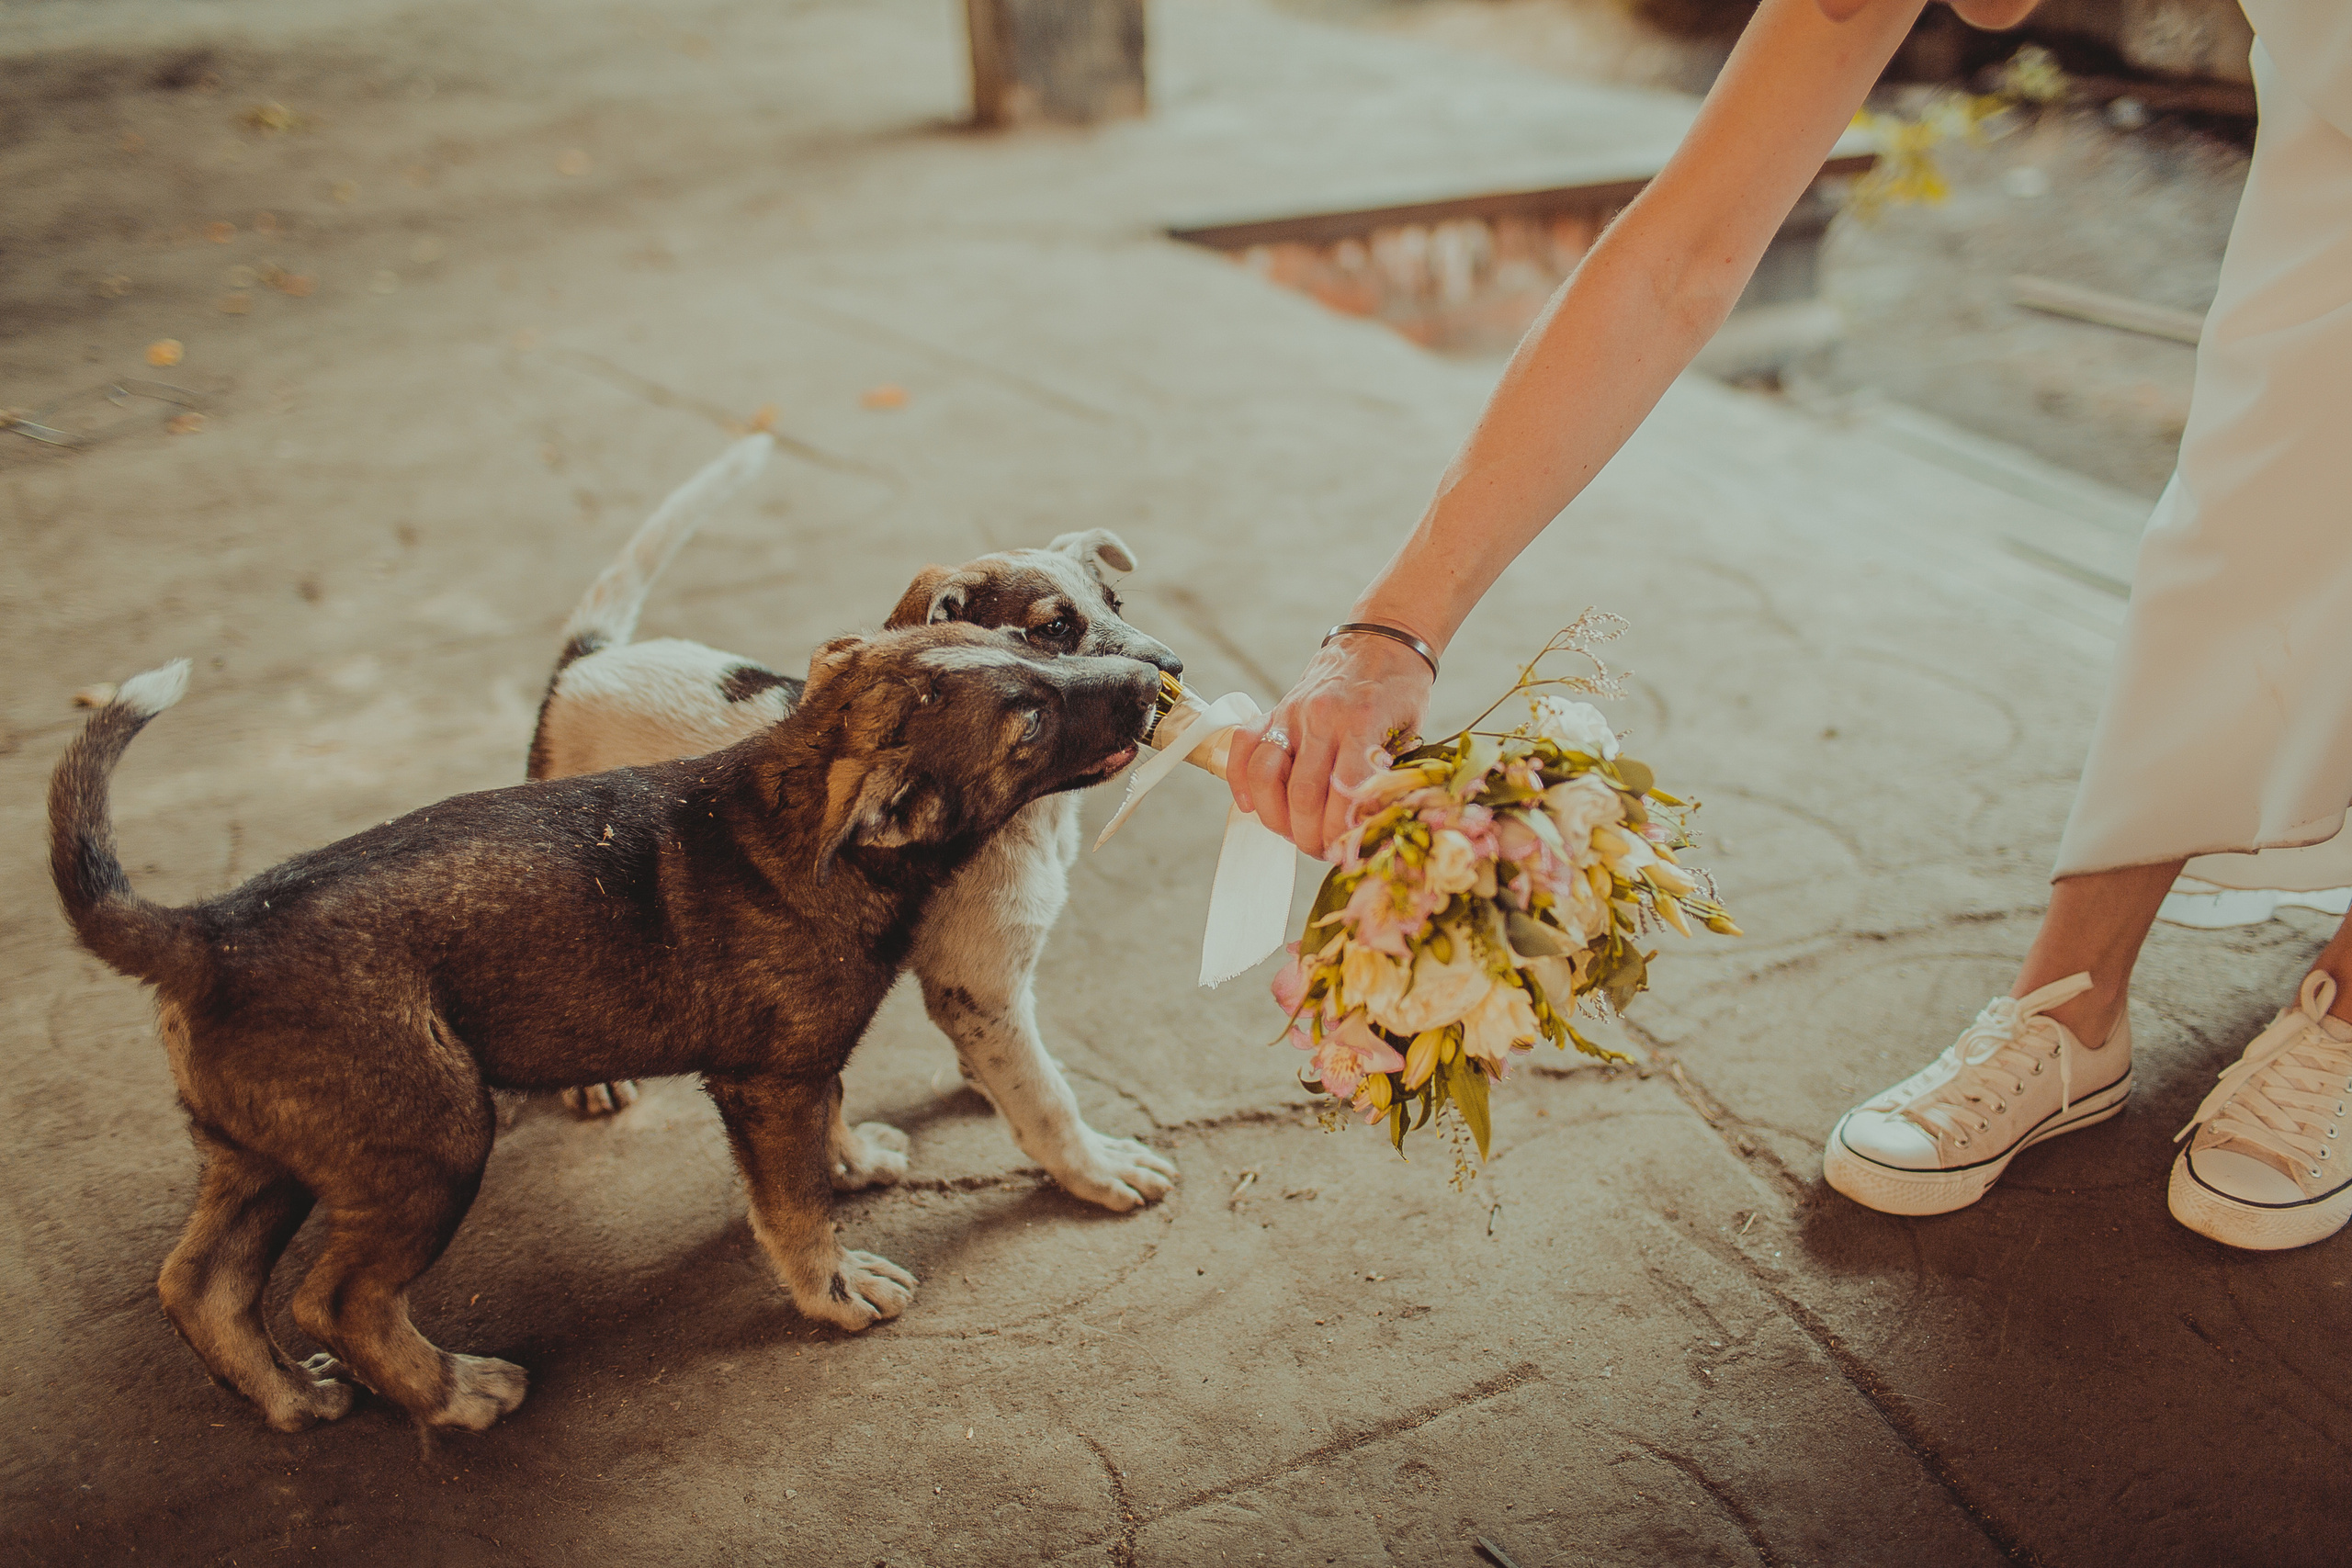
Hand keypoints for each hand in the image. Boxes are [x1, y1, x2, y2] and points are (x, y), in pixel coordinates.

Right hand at [1229, 632, 1433, 859]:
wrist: (1381, 638)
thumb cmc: (1401, 688)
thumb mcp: (1412, 729)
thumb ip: (1391, 772)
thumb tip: (1373, 827)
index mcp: (1362, 721)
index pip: (1344, 790)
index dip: (1343, 830)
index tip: (1348, 850)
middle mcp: (1321, 717)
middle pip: (1302, 793)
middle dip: (1310, 836)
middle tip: (1322, 851)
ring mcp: (1292, 713)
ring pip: (1265, 775)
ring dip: (1274, 817)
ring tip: (1293, 834)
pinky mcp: (1274, 710)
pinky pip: (1244, 746)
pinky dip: (1240, 780)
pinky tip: (1250, 806)